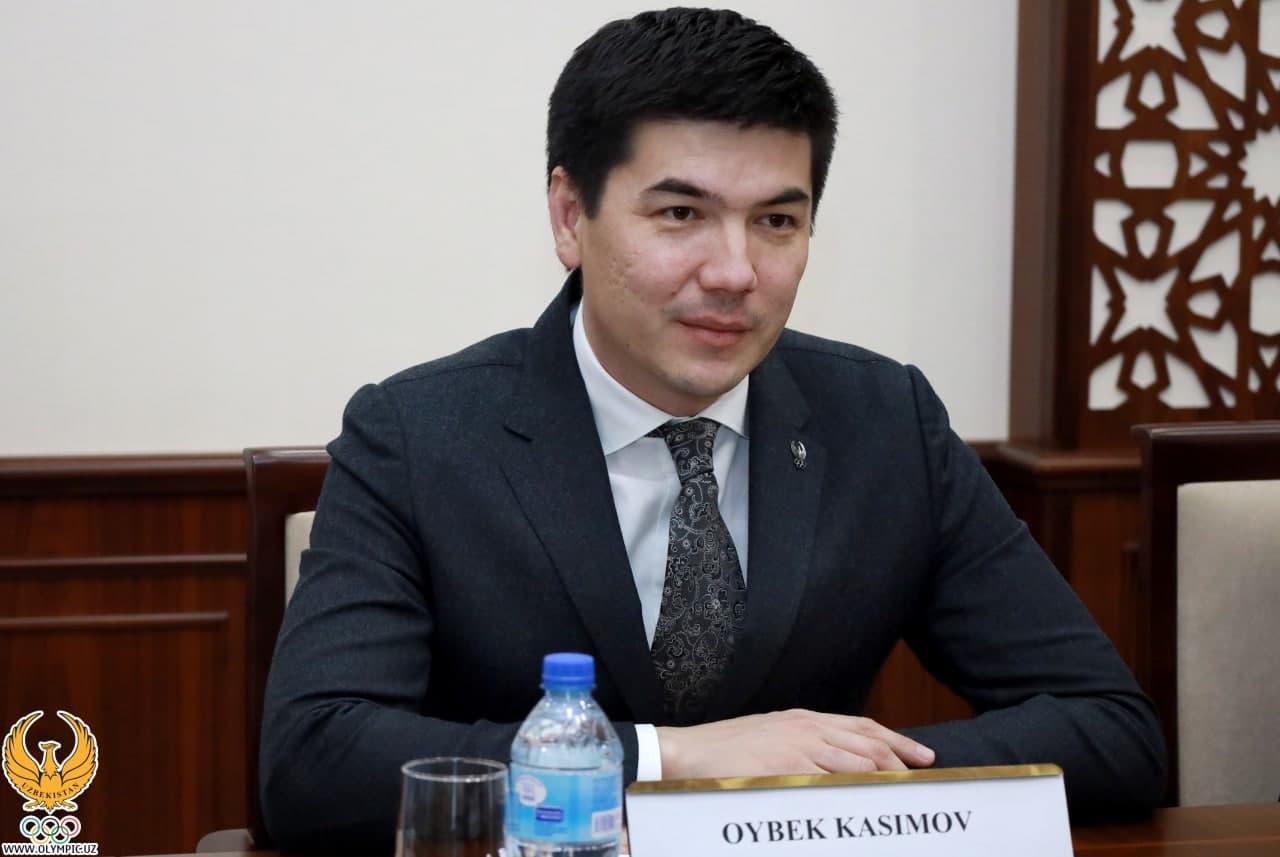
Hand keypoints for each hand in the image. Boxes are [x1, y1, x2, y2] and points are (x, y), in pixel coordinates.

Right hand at [655, 709, 935, 779]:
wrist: (688, 753)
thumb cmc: (724, 750)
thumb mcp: (770, 736)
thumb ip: (802, 744)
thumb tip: (833, 762)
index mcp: (803, 719)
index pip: (862, 726)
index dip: (896, 740)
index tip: (920, 755)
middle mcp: (807, 728)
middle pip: (869, 742)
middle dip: (900, 760)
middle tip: (921, 777)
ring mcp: (800, 747)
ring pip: (859, 761)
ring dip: (886, 777)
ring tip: (905, 792)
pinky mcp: (790, 768)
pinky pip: (835, 780)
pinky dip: (858, 789)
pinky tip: (872, 800)